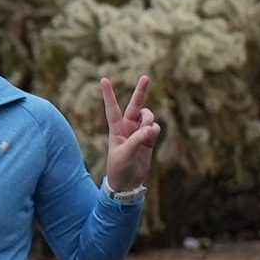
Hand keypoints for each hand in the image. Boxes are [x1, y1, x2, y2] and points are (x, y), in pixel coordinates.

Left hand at [92, 72, 164, 194]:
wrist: (127, 182)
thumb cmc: (119, 168)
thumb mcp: (125, 154)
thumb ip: (138, 139)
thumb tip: (152, 127)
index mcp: (116, 128)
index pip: (112, 108)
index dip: (108, 94)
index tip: (104, 79)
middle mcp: (127, 127)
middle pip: (135, 105)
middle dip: (141, 91)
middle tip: (146, 76)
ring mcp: (139, 132)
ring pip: (148, 116)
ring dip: (149, 120)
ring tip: (147, 132)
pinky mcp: (149, 138)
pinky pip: (155, 127)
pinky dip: (155, 130)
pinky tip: (151, 137)